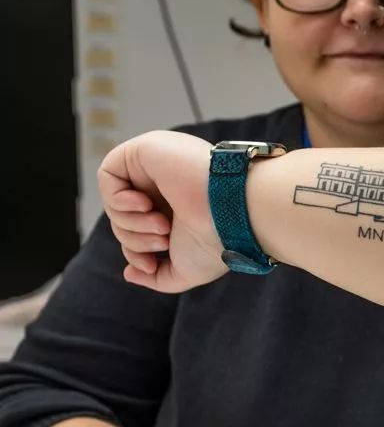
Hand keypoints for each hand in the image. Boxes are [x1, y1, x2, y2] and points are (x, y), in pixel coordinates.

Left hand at [97, 130, 226, 292]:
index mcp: (179, 207)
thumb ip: (157, 277)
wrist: (231, 213)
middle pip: (123, 218)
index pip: (138, 230)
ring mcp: (157, 166)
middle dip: (134, 239)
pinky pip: (108, 174)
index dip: (136, 251)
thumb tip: (130, 273)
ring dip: (130, 223)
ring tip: (161, 225)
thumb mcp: (185, 270)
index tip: (151, 263)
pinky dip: (118, 199)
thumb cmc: (217, 240)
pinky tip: (145, 204)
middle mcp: (167, 184)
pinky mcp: (145, 149)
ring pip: (115, 200)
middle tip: (162, 240)